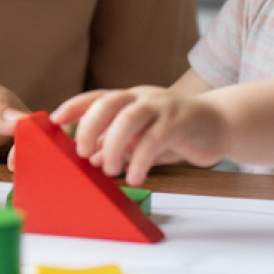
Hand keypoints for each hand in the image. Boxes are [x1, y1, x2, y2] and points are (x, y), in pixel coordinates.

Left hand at [51, 86, 227, 185]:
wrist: (220, 125)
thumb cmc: (177, 132)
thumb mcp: (143, 138)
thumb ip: (119, 145)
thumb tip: (91, 159)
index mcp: (131, 99)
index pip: (97, 97)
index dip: (74, 106)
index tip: (54, 120)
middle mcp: (143, 97)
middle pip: (109, 102)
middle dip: (90, 126)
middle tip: (82, 153)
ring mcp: (163, 106)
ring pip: (130, 117)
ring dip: (113, 144)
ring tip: (110, 170)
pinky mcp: (181, 121)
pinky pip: (155, 138)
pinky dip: (140, 159)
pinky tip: (135, 175)